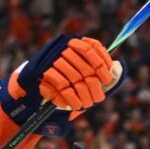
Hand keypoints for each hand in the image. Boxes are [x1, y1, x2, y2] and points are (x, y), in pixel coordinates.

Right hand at [3, 35, 120, 124]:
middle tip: (97, 98)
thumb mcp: (79, 74)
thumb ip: (95, 70)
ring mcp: (52, 59)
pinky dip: (70, 98)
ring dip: (83, 94)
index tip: (107, 78)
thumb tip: (117, 69)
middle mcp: (62, 47)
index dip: (102, 63)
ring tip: (87, 104)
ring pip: (75, 78)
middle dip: (94, 85)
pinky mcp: (43, 72)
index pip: (92, 47)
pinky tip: (75, 105)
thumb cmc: (62, 83)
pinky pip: (62, 86)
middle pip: (85, 66)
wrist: (33, 91)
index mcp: (73, 43)